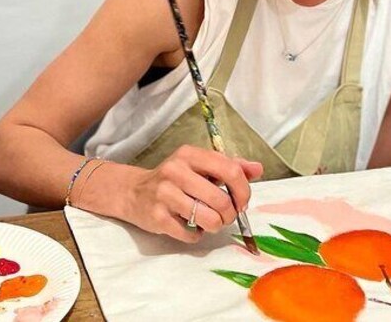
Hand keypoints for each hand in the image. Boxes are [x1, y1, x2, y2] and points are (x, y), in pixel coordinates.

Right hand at [121, 145, 262, 242]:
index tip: (242, 201)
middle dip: (229, 214)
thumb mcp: (199, 166)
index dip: (243, 190)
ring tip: (208, 221)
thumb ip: (229, 166)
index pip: (230, 170)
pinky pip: (191, 234)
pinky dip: (196, 235)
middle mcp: (176, 170)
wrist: (133, 192)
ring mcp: (164, 194)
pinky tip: (190, 226)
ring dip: (214, 226)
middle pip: (221, 200)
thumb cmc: (174, 179)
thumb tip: (257, 169)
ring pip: (209, 219)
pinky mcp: (157, 217)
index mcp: (190, 154)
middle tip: (224, 215)